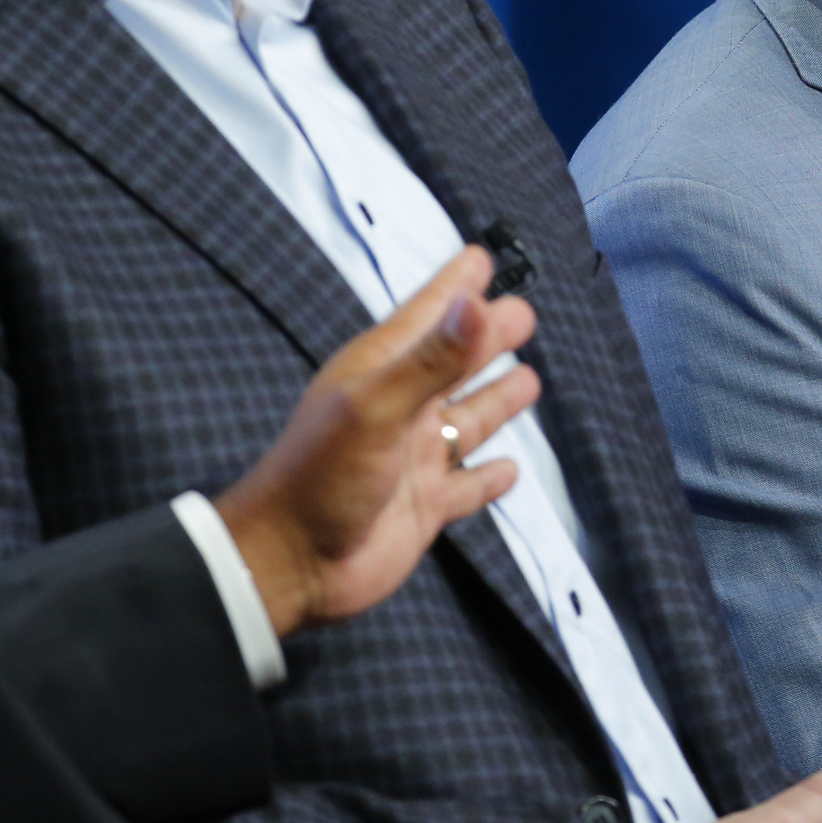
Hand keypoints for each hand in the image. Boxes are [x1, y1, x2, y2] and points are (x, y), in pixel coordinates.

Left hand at [214, 247, 537, 639]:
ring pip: (468, 420)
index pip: (426, 315)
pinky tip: (509, 470)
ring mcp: (414, 458)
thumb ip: (432, 358)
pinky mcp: (425, 506)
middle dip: (489, 339)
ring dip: (496, 401)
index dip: (454, 287)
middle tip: (525, 315)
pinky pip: (467, 485)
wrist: (291, 564)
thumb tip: (479, 303)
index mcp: (381, 372)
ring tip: (530, 381)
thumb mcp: (377, 407)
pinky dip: (488, 476)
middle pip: (455, 364)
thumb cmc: (321, 476)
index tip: (481, 258)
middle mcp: (401, 408)